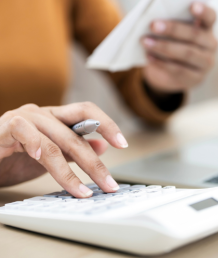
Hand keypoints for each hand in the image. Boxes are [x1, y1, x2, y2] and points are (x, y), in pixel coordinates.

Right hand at [0, 102, 128, 197]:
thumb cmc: (12, 156)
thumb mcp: (49, 155)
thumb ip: (73, 149)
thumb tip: (103, 146)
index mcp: (55, 116)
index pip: (86, 111)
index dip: (106, 124)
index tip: (122, 144)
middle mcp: (43, 113)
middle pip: (75, 134)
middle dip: (94, 162)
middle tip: (108, 183)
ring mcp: (24, 117)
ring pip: (55, 141)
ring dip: (71, 170)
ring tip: (83, 191)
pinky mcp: (6, 125)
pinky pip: (24, 131)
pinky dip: (35, 144)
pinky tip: (39, 157)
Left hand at [141, 2, 217, 93]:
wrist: (175, 71)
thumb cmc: (173, 42)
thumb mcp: (175, 31)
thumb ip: (171, 22)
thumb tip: (154, 20)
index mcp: (207, 27)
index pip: (210, 16)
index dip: (203, 11)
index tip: (192, 5)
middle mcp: (211, 44)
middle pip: (195, 35)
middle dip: (173, 29)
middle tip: (153, 25)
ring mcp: (206, 62)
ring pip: (187, 53)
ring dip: (164, 47)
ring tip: (146, 42)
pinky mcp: (196, 78)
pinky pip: (179, 69)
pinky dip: (162, 62)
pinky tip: (149, 56)